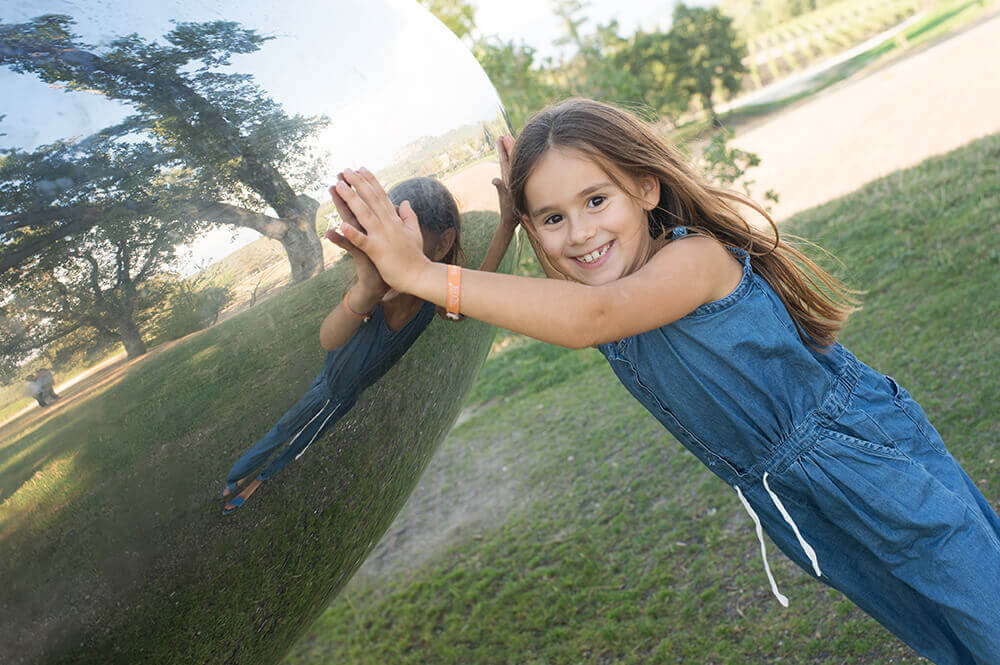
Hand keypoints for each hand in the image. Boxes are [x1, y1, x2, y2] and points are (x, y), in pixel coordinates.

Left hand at [334, 167, 428, 292]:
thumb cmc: (415, 256)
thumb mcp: (414, 232)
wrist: (420, 276)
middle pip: (371, 199)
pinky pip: (362, 241)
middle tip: (345, 170)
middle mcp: (389, 224)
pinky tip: (339, 225)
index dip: (370, 181)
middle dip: (357, 183)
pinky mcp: (377, 251)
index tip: (360, 168)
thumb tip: (405, 202)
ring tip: (338, 186)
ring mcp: (383, 237)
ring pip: (364, 214)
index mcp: (395, 220)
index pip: (381, 196)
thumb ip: (409, 216)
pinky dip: (351, 233)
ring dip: (351, 199)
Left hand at [492, 135, 516, 229]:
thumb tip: (494, 180)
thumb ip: (501, 189)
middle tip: (503, 135)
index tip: (501, 137)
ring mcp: (512, 182)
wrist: (510, 221)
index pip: (504, 160)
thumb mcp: (506, 199)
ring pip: (511, 164)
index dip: (503, 148)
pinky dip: (516, 164)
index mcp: (506, 178)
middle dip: (505, 147)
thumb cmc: (509, 212)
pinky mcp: (515, 187)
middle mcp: (508, 178)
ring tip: (509, 143)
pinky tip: (518, 161)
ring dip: (510, 153)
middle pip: (507, 159)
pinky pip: (516, 172)